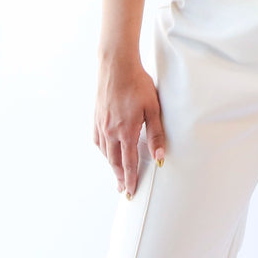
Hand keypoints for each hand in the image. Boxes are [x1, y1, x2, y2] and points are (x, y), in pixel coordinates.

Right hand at [94, 57, 164, 196]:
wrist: (116, 66)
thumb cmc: (138, 84)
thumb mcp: (153, 107)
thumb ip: (156, 133)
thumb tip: (160, 156)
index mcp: (126, 131)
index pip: (128, 162)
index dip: (131, 178)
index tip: (131, 191)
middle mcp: (110, 131)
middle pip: (114, 161)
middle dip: (119, 176)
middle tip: (123, 188)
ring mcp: (101, 124)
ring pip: (105, 152)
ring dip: (111, 165)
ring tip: (116, 173)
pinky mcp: (97, 116)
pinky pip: (98, 140)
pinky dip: (103, 150)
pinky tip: (106, 150)